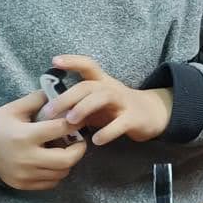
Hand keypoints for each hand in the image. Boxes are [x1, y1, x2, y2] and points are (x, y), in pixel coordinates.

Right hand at [0, 91, 86, 191]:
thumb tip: (59, 91)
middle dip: (78, 149)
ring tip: (65, 150)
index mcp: (25, 136)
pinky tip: (52, 162)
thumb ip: (37, 100)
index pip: (60, 129)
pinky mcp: (24, 185)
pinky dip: (57, 173)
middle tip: (79, 141)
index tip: (79, 120)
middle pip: (66, 159)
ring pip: (61, 173)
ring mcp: (26, 175)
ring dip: (68, 161)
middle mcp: (27, 158)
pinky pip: (51, 183)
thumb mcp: (14, 108)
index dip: (74, 124)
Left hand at [44, 55, 171, 146]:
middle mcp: (111, 88)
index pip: (87, 65)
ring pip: (103, 97)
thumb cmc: (117, 108)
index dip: (72, 61)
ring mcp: (124, 102)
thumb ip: (78, 108)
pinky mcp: (134, 118)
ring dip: (84, 108)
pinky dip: (108, 132)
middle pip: (88, 86)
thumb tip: (53, 117)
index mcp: (102, 82)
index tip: (54, 61)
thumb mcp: (97, 105)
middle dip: (68, 97)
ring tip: (71, 121)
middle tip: (50, 111)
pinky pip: (120, 123)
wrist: (152, 114)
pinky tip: (97, 140)